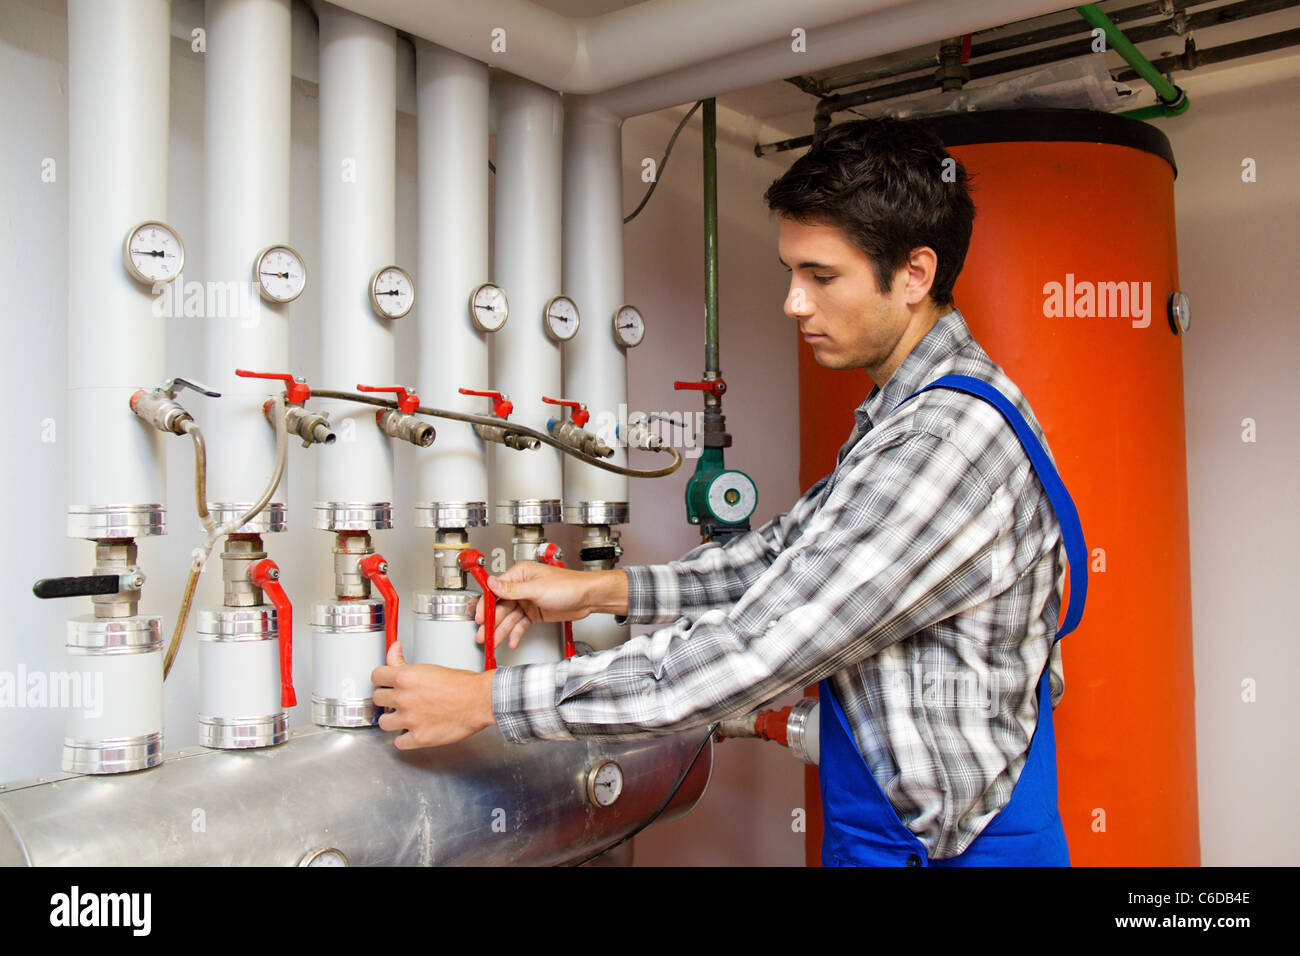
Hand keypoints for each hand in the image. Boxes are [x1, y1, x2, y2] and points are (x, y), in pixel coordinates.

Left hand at [371, 641, 495, 748]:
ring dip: (393, 719)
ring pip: (383, 722)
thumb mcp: (430, 667)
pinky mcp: (418, 738)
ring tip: (405, 716)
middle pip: (377, 699)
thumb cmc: (462, 684)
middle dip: (388, 699)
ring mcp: (410, 720)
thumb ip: (405, 662)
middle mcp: (404, 699)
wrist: (480, 701)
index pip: (376, 677)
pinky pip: (398, 742)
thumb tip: (394, 648)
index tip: (386, 683)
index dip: (382, 679)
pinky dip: (404, 738)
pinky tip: (413, 731)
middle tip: (399, 699)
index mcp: (405, 678)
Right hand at [473, 561, 604, 650]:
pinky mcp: (535, 613)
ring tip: (492, 642)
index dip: (485, 605)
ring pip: (509, 618)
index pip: (495, 590)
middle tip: (482, 635)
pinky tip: (511, 641)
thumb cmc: (569, 585)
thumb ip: (512, 589)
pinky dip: (515, 633)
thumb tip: (492, 583)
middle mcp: (522, 587)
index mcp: (520, 575)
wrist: (588, 598)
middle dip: (491, 622)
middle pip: (500, 607)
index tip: (478, 617)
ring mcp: (528, 601)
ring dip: (501, 630)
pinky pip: (520, 624)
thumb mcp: (537, 588)